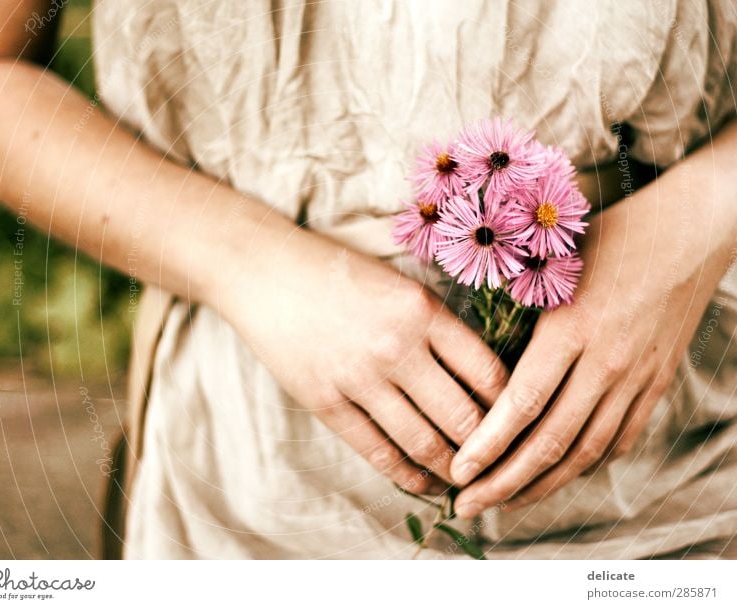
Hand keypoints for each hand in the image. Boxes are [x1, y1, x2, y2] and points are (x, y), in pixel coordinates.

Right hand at [222, 225, 508, 494]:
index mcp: (423, 310)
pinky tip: (423, 483)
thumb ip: (440, 328)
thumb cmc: (340, 273)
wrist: (265, 270)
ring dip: (451, 470)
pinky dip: (407, 476)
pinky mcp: (325, 401)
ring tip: (465, 481)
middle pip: (464, 417)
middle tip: (500, 465)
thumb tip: (484, 382)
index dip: (512, 408)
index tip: (517, 425)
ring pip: (424, 442)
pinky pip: (377, 451)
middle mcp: (397, 346)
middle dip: (488, 450)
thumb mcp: (400, 286)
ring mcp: (358, 377)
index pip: (489, 374)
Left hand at [448, 153, 736, 517]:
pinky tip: (562, 474)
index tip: (458, 471)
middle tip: (469, 504)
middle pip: (551, 440)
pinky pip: (622, 437)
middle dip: (505, 480)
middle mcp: (605, 361)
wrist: (692, 230)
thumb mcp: (556, 264)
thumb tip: (472, 354)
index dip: (488, 444)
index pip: (523, 403)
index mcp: (571, 328)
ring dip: (544, 483)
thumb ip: (519, 310)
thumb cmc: (612, 236)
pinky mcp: (657, 381)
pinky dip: (589, 463)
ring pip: (586, 449)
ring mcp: (636, 376)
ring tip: (508, 500)